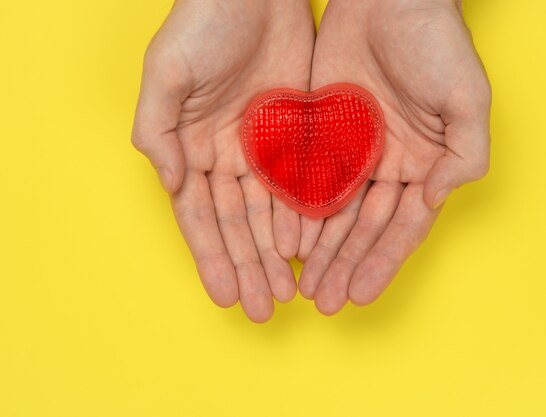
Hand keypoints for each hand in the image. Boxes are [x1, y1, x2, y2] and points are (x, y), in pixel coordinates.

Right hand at [132, 0, 314, 321]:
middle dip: (248, 267)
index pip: (201, 216)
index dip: (211, 257)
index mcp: (193, 148)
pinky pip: (302, 184)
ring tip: (286, 292)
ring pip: (271, 213)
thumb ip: (157, 132)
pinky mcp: (298, 135)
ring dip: (275, 254)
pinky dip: (304, 218)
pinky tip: (307, 249)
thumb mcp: (165, 74)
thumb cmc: (201, 23)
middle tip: (261, 310)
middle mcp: (228, 156)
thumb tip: (170, 185)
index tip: (223, 295)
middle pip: (238, 224)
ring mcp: (265, 148)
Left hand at [298, 0, 490, 313]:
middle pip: (362, 227)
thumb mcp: (468, 97)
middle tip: (324, 303)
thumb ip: (464, 154)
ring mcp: (351, 150)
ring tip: (301, 286)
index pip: (402, 226)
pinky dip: (296, 211)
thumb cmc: (435, 41)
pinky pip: (305, 179)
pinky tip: (285, 241)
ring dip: (318, 250)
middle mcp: (387, 165)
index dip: (382, 262)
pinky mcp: (319, 132)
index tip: (360, 295)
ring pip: (331, 212)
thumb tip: (436, 200)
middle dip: (343, 265)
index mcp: (424, 164)